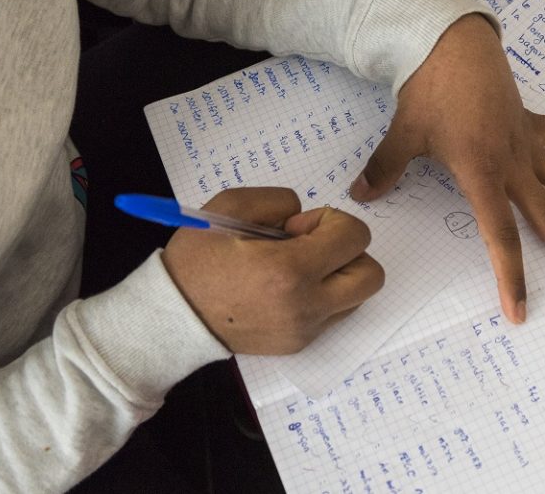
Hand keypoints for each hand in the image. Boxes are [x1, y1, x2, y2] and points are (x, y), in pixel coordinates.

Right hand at [161, 187, 384, 353]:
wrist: (173, 318)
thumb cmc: (197, 261)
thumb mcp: (228, 207)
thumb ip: (278, 200)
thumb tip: (306, 218)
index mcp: (288, 270)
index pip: (354, 237)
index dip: (331, 221)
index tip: (298, 227)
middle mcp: (305, 306)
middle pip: (371, 274)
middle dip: (348, 251)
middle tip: (311, 247)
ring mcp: (304, 330)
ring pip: (358, 297)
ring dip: (339, 275)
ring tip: (299, 269)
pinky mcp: (299, 344)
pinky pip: (334, 315)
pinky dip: (324, 296)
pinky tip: (289, 288)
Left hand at [350, 13, 544, 323]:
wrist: (451, 43)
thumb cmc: (427, 91)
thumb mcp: (403, 134)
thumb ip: (385, 168)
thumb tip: (360, 194)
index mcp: (481, 174)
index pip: (500, 236)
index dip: (511, 276)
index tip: (521, 312)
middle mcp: (513, 165)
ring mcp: (528, 144)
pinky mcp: (533, 123)